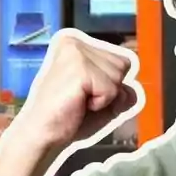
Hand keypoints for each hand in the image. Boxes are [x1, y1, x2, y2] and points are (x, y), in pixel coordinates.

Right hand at [15, 29, 140, 149]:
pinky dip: (101, 103)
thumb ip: (120, 88)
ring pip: (119, 76)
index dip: (110, 84)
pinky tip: (79, 103)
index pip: (120, 59)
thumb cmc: (67, 116)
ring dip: (105, 97)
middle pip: (123, 65)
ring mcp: (76, 53)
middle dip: (109, 89)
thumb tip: (133, 86)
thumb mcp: (100, 97)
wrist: (42, 133)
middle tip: (83, 99)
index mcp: (75, 43)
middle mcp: (75, 42)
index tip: (85, 93)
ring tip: (80, 100)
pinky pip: (112, 89)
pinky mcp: (79, 68)